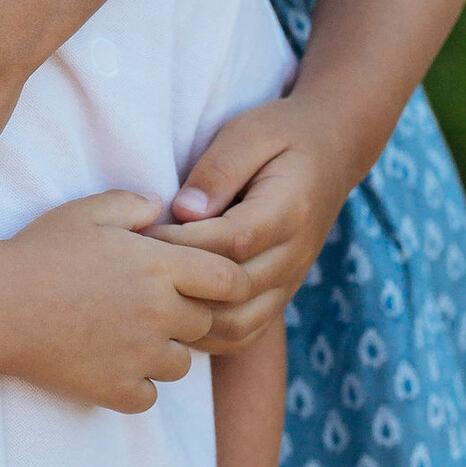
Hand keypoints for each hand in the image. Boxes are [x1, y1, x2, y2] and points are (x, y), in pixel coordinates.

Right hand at [0, 191, 244, 411]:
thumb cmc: (40, 251)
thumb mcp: (87, 211)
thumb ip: (133, 204)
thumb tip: (163, 206)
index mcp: (158, 267)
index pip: (228, 279)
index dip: (226, 278)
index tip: (208, 278)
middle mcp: (159, 314)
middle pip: (205, 321)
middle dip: (187, 311)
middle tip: (149, 300)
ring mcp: (140, 357)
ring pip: (181, 362)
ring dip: (165, 349)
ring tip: (126, 330)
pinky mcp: (118, 391)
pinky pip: (150, 395)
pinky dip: (137, 382)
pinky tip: (110, 359)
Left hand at [150, 94, 355, 351]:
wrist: (330, 152)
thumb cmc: (281, 134)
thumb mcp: (249, 133)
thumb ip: (218, 170)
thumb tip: (181, 210)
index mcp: (288, 212)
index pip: (230, 242)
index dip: (181, 243)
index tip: (140, 233)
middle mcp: (293, 256)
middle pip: (232, 292)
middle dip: (178, 282)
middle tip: (135, 267)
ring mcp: (289, 282)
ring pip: (237, 324)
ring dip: (190, 316)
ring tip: (151, 291)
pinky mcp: (279, 294)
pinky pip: (244, 332)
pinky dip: (207, 333)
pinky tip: (175, 310)